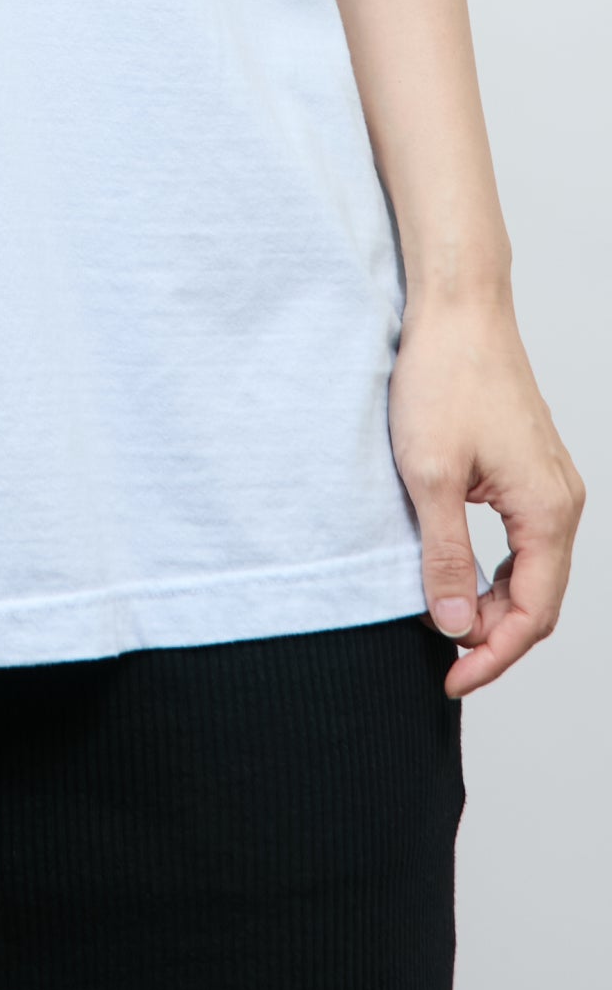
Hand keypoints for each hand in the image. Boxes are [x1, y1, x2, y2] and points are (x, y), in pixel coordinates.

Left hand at [389, 294, 584, 698]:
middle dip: (495, 638)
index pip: (534, 614)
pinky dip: (497, 570)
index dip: (493, 657)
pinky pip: (525, 540)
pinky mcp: (529, 470)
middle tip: (443, 661)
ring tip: (445, 620)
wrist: (458, 310)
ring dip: (495, 604)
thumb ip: (444, 556)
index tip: (450, 679)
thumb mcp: (428, 476)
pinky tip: (460, 575)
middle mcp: (562, 502)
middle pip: (540, 600)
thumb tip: (454, 626)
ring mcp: (550, 484)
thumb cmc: (445, 378)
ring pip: (534, 570)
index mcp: (548, 512)